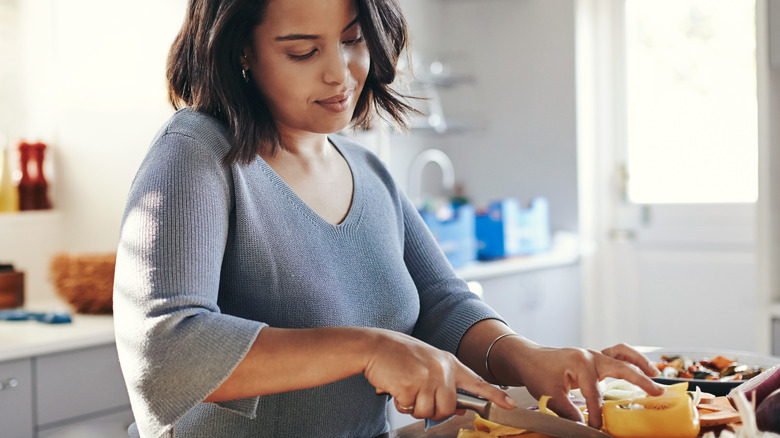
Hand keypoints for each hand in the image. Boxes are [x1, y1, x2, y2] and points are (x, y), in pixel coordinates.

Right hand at [364, 329, 514, 420]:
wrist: (375, 346)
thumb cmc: (399, 356)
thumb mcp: (429, 364)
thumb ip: (446, 383)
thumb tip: (461, 407)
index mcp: (449, 362)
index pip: (477, 382)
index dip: (495, 396)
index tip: (510, 405)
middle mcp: (442, 370)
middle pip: (449, 408)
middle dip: (433, 410)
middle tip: (418, 397)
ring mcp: (427, 378)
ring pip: (429, 412)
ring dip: (415, 407)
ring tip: (406, 389)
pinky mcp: (411, 386)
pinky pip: (410, 409)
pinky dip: (401, 403)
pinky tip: (396, 388)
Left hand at [495, 339, 663, 429]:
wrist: (529, 358)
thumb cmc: (537, 372)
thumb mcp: (549, 394)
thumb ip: (568, 411)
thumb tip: (582, 426)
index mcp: (579, 363)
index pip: (594, 394)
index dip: (597, 414)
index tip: (597, 428)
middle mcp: (590, 356)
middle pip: (620, 367)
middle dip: (639, 380)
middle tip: (656, 393)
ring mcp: (593, 355)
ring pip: (621, 354)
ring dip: (639, 363)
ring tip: (655, 374)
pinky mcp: (594, 358)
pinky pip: (617, 354)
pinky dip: (630, 359)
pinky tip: (642, 368)